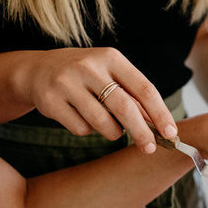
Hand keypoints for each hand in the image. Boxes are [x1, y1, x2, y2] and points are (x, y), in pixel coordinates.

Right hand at [14, 47, 176, 151]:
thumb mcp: (110, 75)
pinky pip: (81, 129)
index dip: (160, 113)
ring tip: (109, 126)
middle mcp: (89, 67)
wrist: (37, 70)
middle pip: (125, 108)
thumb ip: (134, 96)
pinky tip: (81, 117)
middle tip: (150, 149)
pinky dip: (88, 130)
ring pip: (103, 123)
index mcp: (111, 58)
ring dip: (113, 132)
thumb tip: (161, 126)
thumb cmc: (86, 76)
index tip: (171, 133)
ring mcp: (67, 83)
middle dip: (141, 133)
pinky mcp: (50, 101)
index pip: (144, 88)